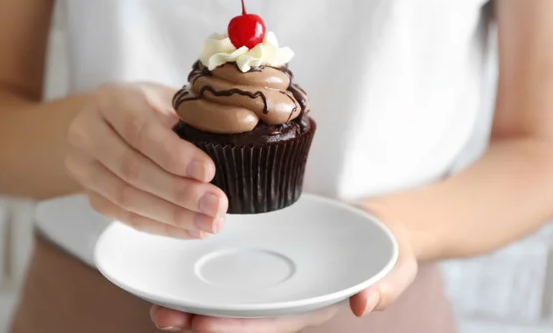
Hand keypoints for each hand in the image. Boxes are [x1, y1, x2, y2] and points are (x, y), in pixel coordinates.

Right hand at [65, 82, 227, 238]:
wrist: (103, 122)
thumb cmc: (146, 107)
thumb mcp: (167, 98)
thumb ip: (193, 115)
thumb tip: (238, 136)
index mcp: (112, 100)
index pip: (139, 130)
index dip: (173, 155)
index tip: (208, 172)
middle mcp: (89, 133)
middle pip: (132, 170)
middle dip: (179, 193)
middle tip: (216, 205)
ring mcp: (84, 167)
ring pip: (127, 199)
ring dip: (173, 216)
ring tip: (210, 223)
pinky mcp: (91, 196)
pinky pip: (127, 217)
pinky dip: (162, 227)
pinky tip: (191, 230)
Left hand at [149, 203, 417, 331]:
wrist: (378, 230)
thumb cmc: (386, 253)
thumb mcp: (394, 270)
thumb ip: (385, 287)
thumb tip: (364, 305)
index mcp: (309, 306)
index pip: (267, 322)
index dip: (233, 327)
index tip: (201, 326)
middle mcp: (285, 297)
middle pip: (236, 315)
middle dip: (199, 319)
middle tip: (162, 314)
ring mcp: (273, 277)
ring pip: (227, 294)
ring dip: (193, 298)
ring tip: (157, 298)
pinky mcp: (267, 253)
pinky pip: (233, 266)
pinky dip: (206, 267)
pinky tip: (180, 256)